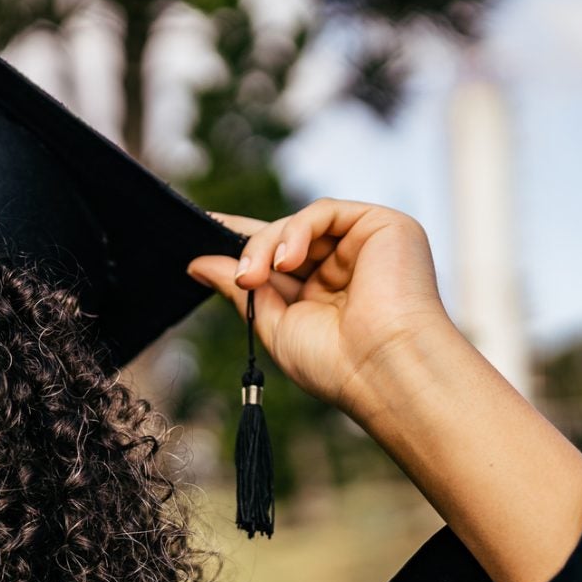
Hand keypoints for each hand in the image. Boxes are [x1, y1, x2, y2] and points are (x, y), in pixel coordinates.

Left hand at [185, 198, 459, 415]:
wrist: (384, 370)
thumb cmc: (335, 363)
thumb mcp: (273, 324)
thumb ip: (240, 289)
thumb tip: (198, 263)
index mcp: (322, 292)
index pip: (276, 257)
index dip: (240, 245)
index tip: (199, 236)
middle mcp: (344, 265)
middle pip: (281, 238)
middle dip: (250, 253)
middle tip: (240, 280)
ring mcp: (363, 244)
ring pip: (298, 223)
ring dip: (267, 245)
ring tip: (256, 277)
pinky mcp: (383, 225)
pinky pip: (324, 211)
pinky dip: (296, 231)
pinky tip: (286, 262)